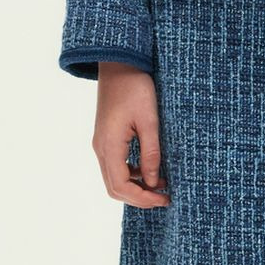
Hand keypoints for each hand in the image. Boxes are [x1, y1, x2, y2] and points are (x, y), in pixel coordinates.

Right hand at [93, 62, 169, 207]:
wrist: (119, 65)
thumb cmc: (135, 88)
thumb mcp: (149, 121)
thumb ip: (151, 153)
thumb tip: (154, 182)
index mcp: (110, 145)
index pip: (121, 186)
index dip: (143, 198)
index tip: (164, 199)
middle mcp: (101, 148)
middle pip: (114, 188)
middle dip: (139, 198)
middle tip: (164, 198)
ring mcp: (101, 144)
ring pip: (114, 179)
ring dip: (135, 187)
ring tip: (161, 185)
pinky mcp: (106, 138)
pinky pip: (115, 166)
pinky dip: (131, 175)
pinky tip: (150, 170)